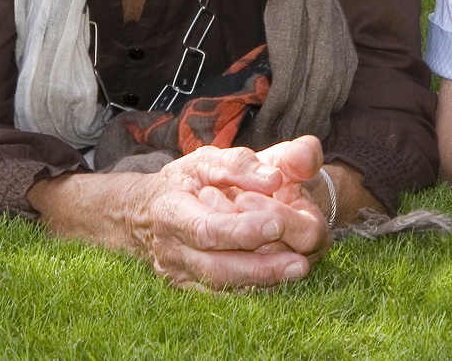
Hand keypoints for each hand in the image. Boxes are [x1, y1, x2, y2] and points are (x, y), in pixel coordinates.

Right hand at [133, 139, 330, 289]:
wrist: (151, 209)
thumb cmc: (185, 180)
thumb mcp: (207, 159)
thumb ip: (241, 164)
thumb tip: (273, 178)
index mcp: (170, 213)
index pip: (206, 229)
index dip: (241, 230)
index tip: (277, 224)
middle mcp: (171, 251)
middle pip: (216, 268)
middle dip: (259, 267)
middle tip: (300, 262)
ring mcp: (179, 274)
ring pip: (223, 286)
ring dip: (261, 280)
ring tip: (297, 270)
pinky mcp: (191, 287)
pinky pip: (224, 293)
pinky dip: (253, 286)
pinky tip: (280, 276)